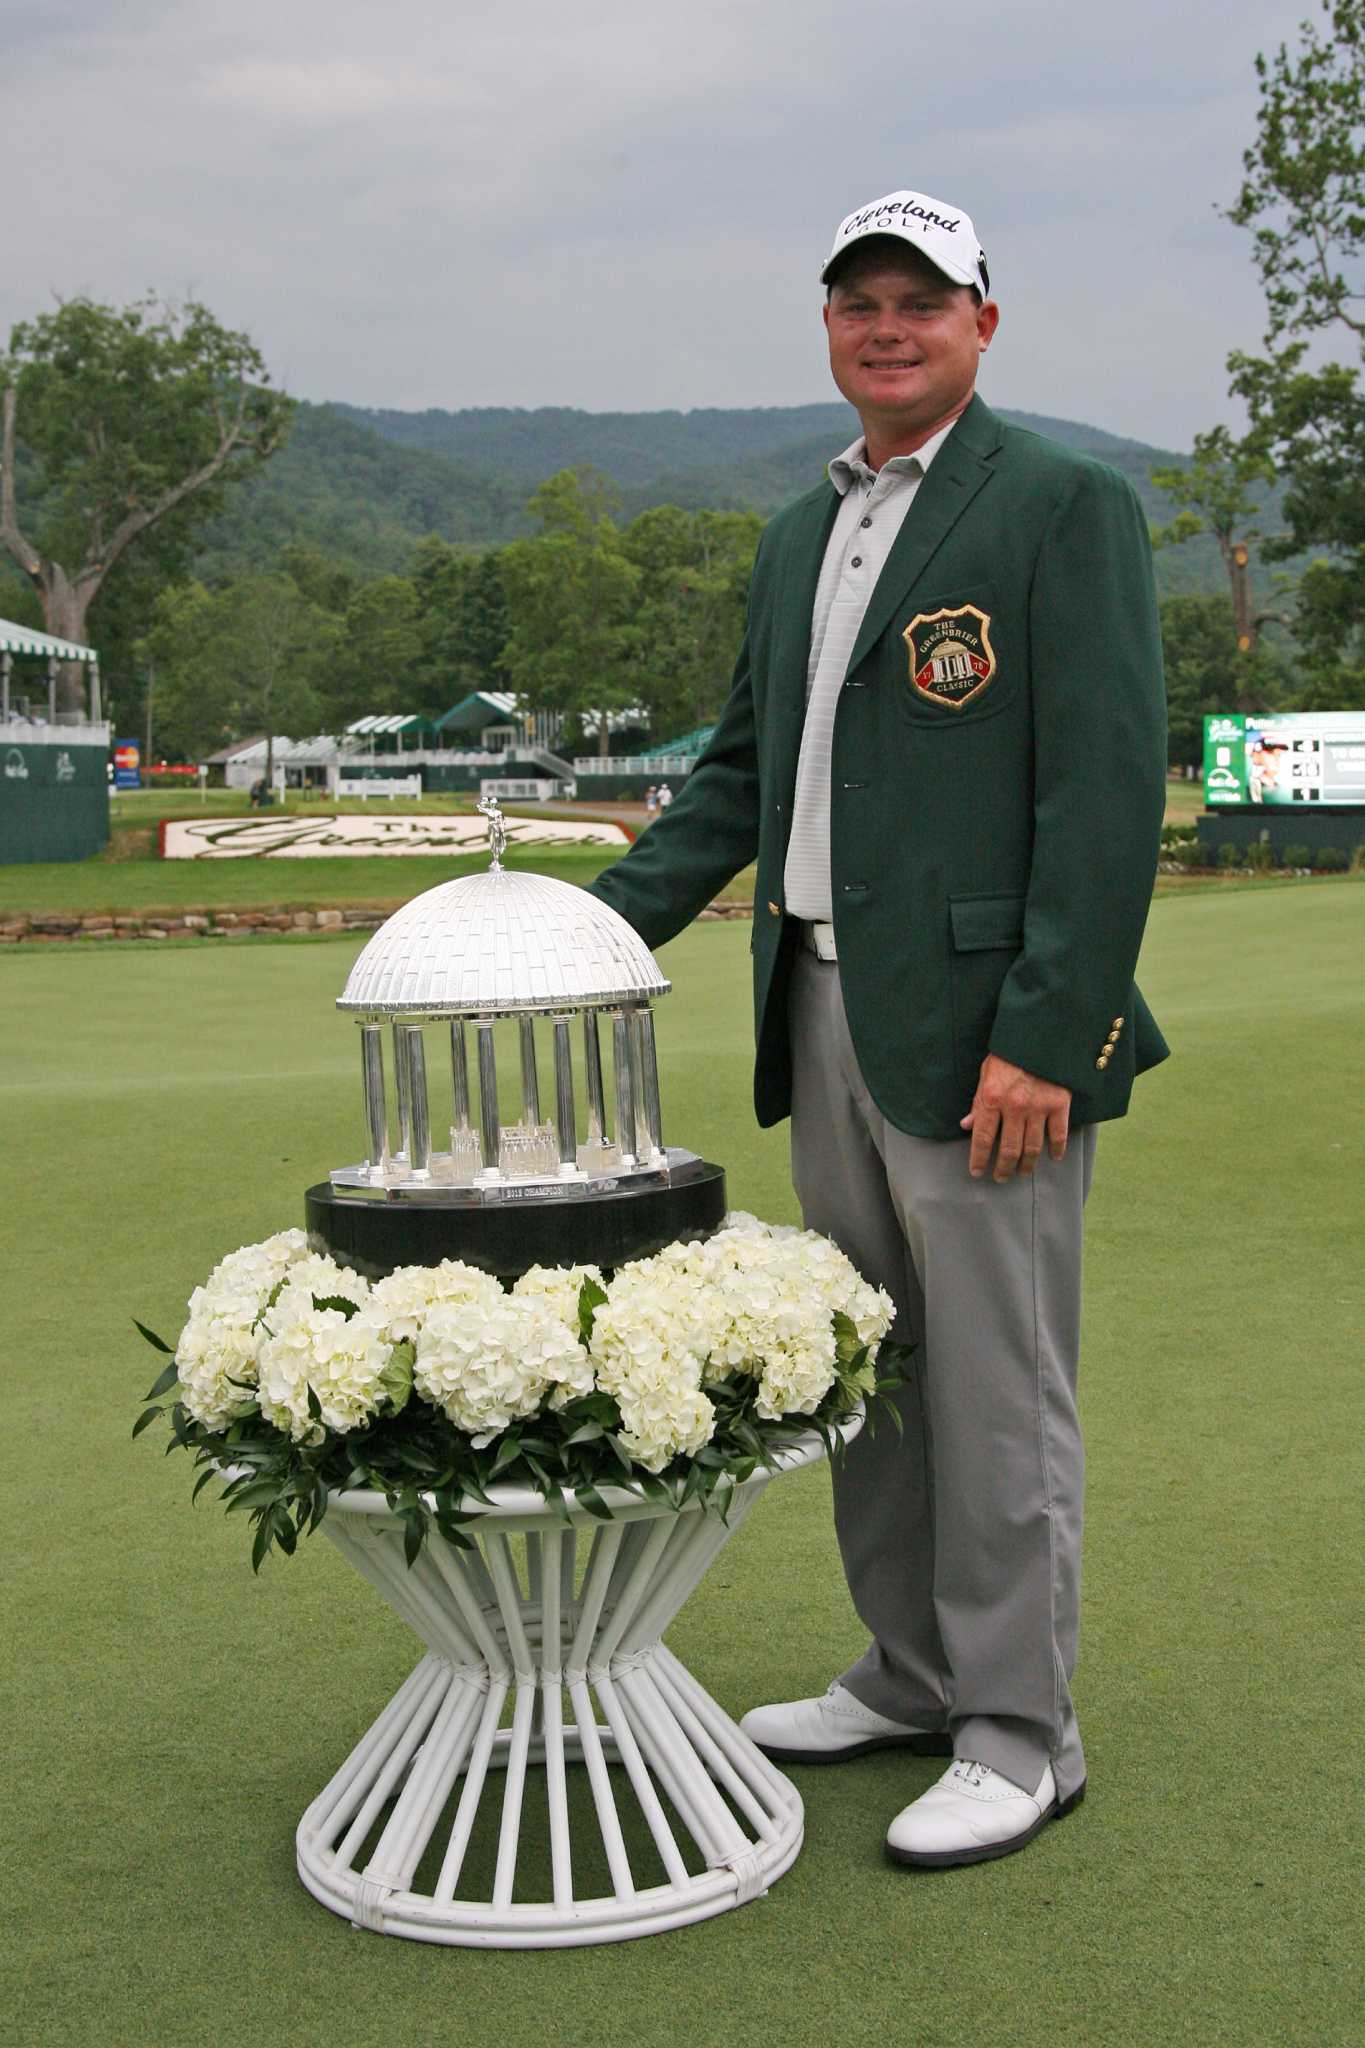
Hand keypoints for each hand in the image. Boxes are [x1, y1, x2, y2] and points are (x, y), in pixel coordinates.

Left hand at [960, 1055, 1070, 1181]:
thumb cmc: (1009, 1053)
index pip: (981, 1138)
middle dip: (1002, 1168)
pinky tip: (1053, 1157)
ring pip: (1032, 1148)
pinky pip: (1058, 1135)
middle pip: (1007, 1149)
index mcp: (991, 1098)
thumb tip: (966, 1126)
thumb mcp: (985, 1073)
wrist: (1040, 1034)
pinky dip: (1056, 1150)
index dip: (978, 1159)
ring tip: (1022, 1173)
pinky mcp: (1059, 1103)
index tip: (976, 1172)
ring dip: (1026, 1165)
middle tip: (1000, 1178)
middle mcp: (1014, 1107)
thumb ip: (977, 1101)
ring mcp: (1038, 1107)